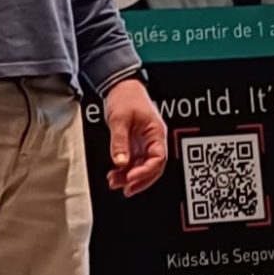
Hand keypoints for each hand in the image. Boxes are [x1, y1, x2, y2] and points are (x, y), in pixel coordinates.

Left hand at [103, 77, 166, 197]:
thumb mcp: (120, 119)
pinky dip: (125, 169)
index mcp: (156, 133)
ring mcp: (145, 142)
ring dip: (130, 176)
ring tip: (115, 182)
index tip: (131, 178)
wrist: (120, 85)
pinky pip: (134, 161)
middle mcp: (153, 140)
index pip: (158, 159)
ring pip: (142, 166)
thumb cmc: (126, 97)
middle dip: (139, 180)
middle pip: (152, 167)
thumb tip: (120, 162)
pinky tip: (115, 174)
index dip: (146, 172)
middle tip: (126, 188)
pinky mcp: (136, 143)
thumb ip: (120, 142)